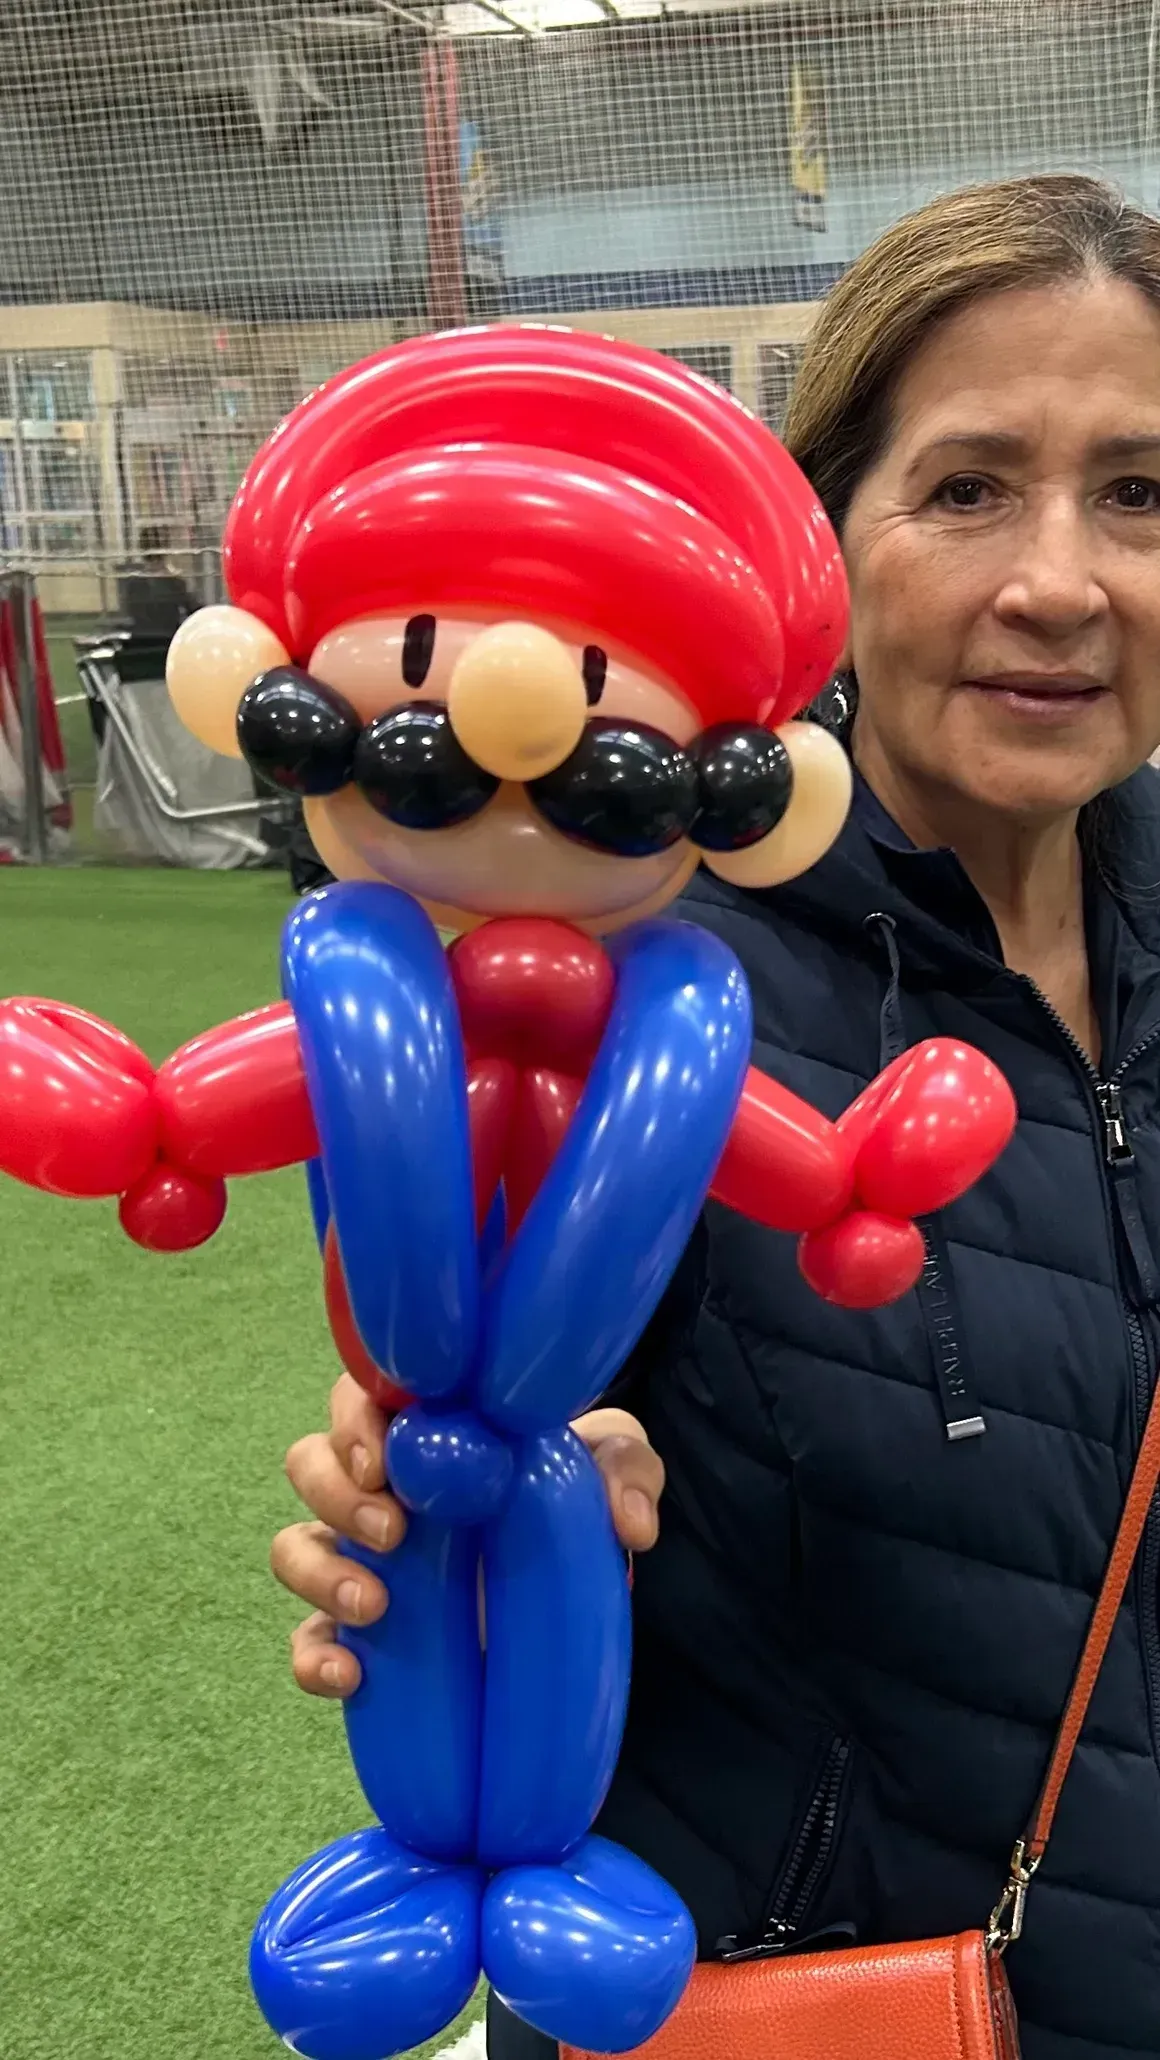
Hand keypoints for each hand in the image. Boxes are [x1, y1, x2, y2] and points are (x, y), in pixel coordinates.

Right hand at [273, 1374, 663, 1698]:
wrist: (572, 1583)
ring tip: (374, 1604)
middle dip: (335, 1493)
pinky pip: (305, 1640)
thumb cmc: (576, 1493)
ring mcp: (362, 1558)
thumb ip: (626, 1469)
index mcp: (425, 1429)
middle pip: (310, 1464)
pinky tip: (347, 1674)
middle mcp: (379, 1487)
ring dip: (318, 1570)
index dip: (353, 1420)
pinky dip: (310, 1656)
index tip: (383, 1460)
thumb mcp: (612, 1464)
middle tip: (393, 1531)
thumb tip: (628, 1526)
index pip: (360, 1398)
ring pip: (294, 1546)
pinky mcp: (361, 1630)